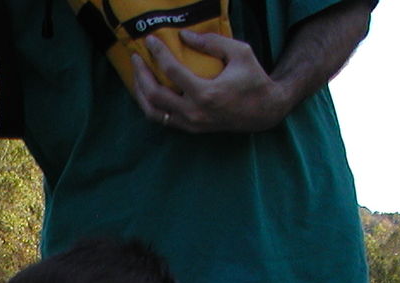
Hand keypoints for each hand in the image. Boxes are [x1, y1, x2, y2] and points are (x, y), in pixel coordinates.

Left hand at [131, 31, 292, 133]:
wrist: (264, 112)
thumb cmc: (253, 79)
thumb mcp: (240, 52)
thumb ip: (212, 42)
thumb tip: (184, 36)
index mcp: (207, 93)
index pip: (172, 71)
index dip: (158, 53)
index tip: (150, 40)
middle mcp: (195, 112)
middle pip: (154, 94)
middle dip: (140, 74)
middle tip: (136, 57)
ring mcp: (191, 124)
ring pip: (153, 112)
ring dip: (140, 93)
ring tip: (137, 74)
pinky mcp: (190, 129)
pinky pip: (162, 119)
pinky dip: (150, 105)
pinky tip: (147, 90)